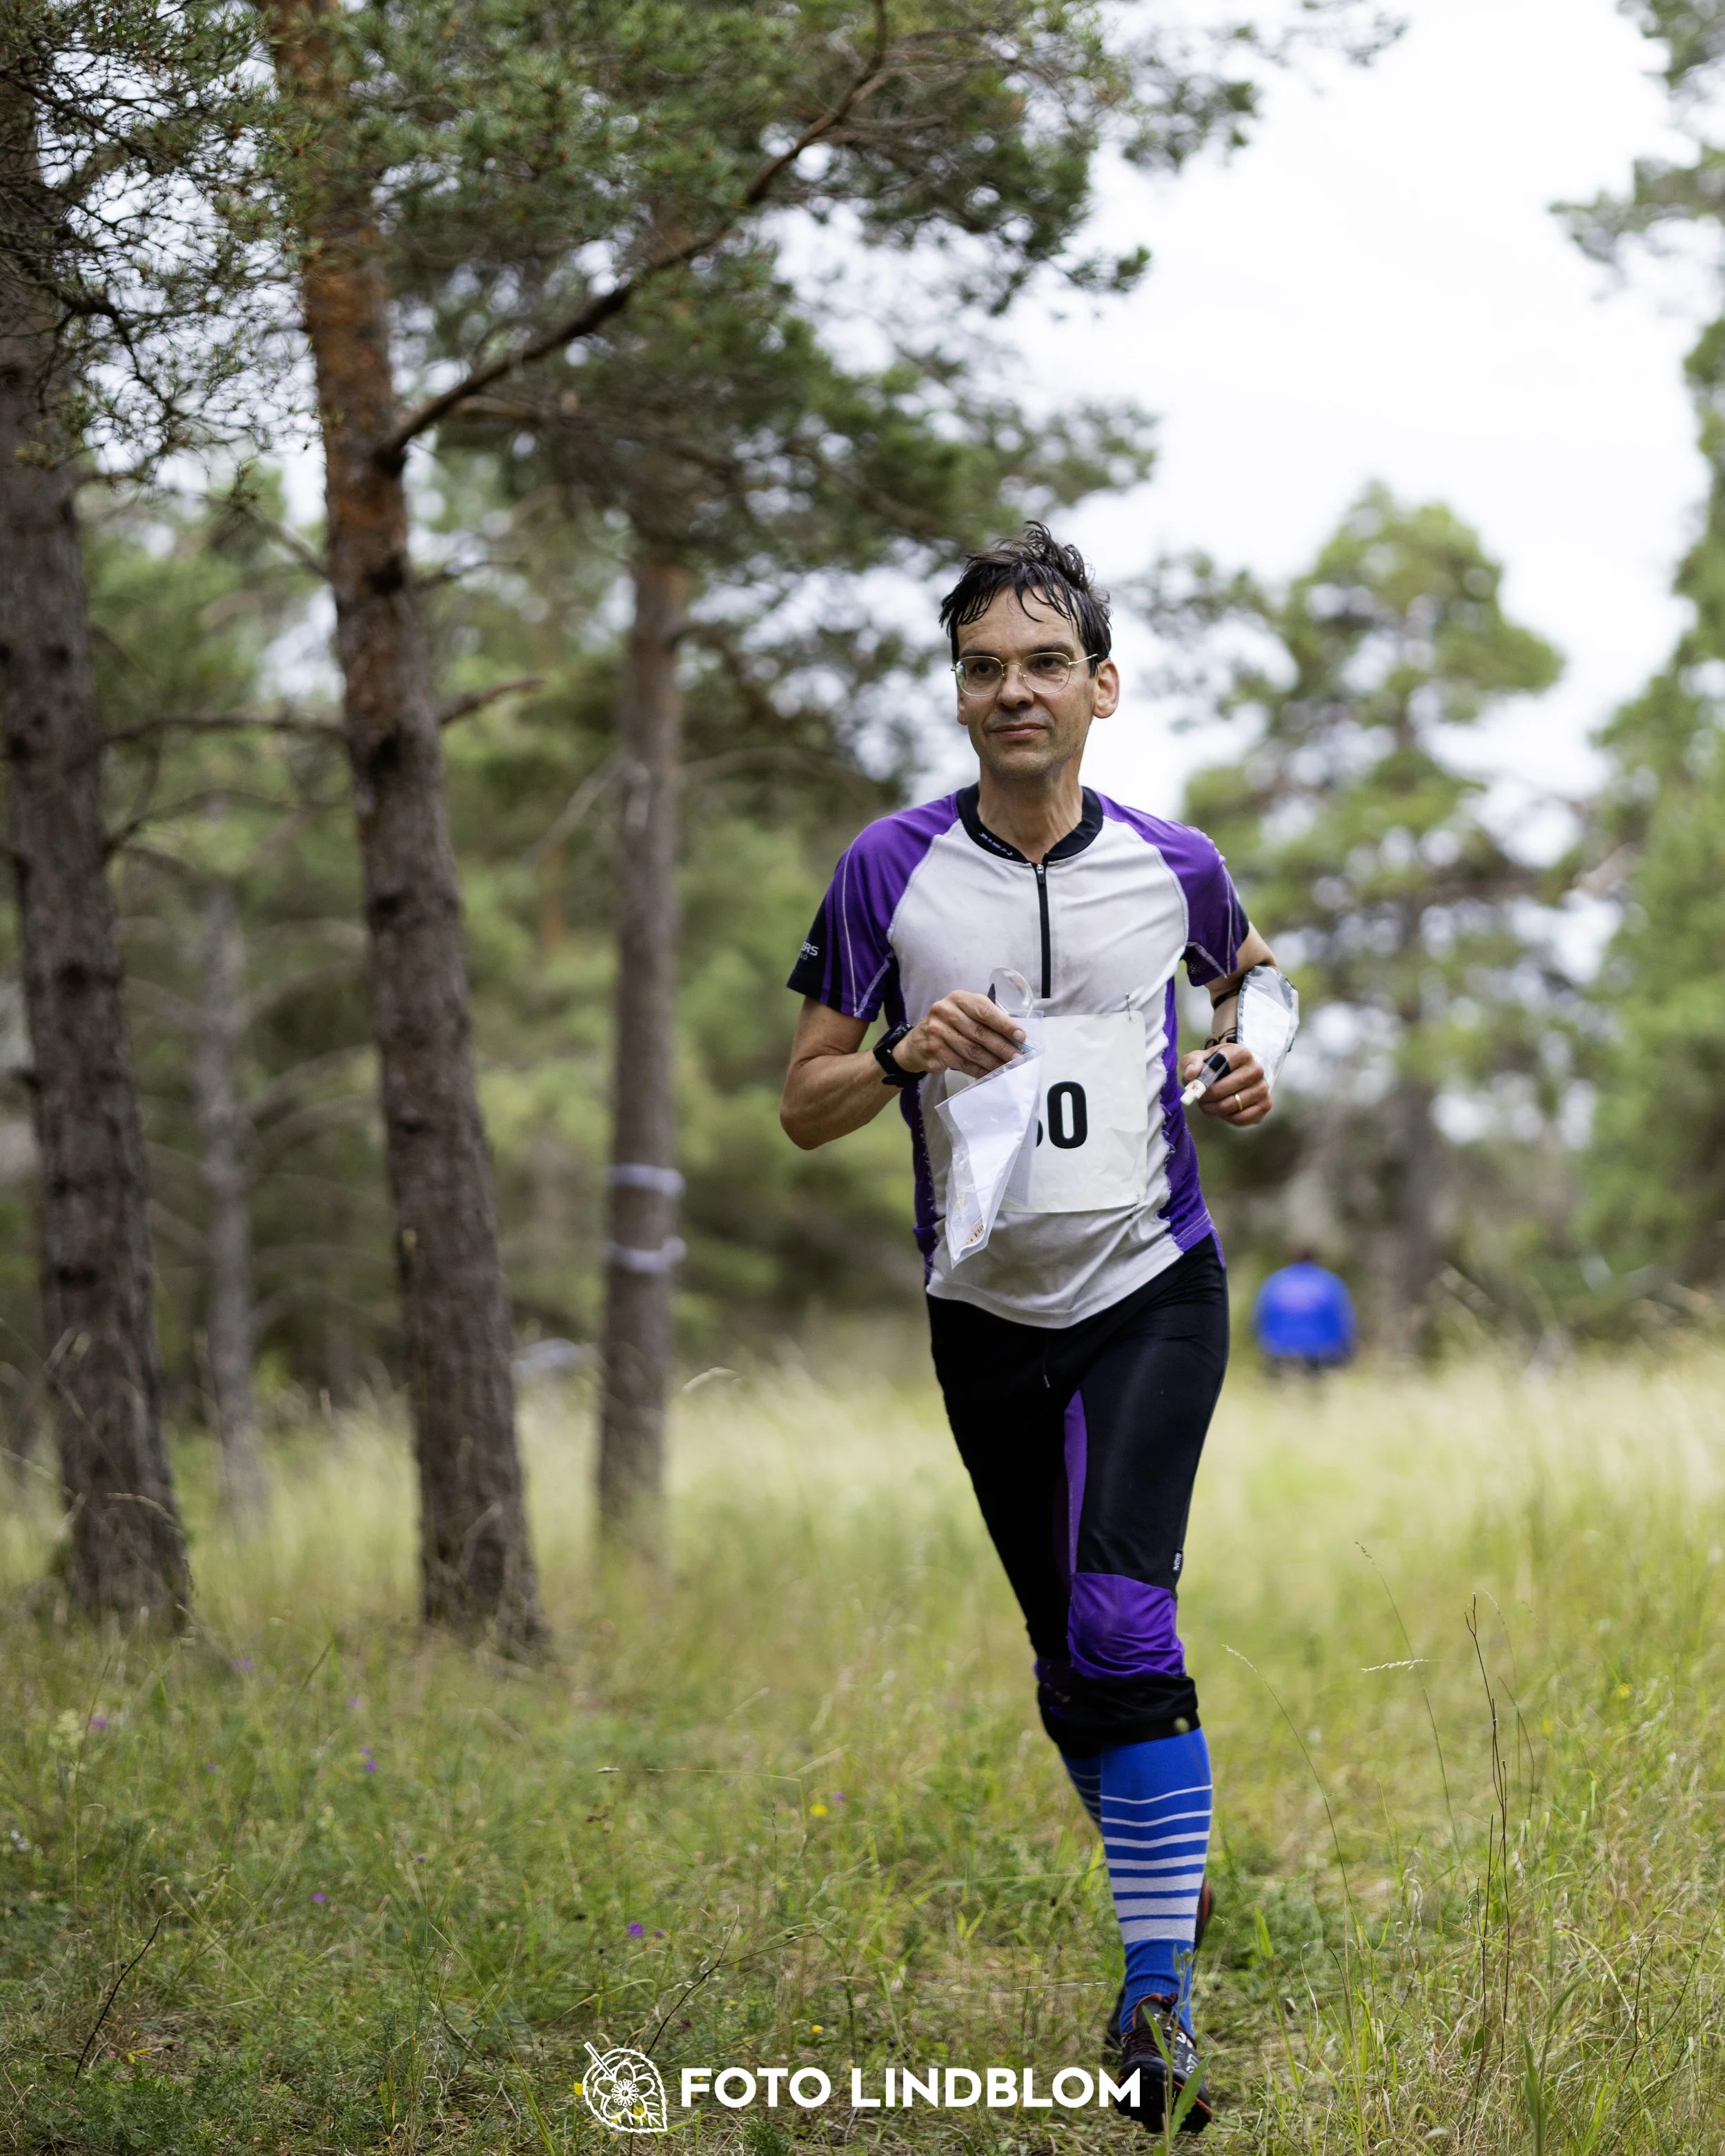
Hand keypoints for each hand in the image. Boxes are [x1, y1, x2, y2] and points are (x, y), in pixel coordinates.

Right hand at [896, 990, 1025, 1079]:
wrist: (916, 1042)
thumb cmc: (949, 1025)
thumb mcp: (964, 1013)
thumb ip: (985, 1019)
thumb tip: (1014, 1038)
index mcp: (958, 998)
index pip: (985, 1010)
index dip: (1004, 1024)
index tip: (1021, 1036)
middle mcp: (945, 1012)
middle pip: (979, 1032)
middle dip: (1002, 1047)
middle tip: (1018, 1057)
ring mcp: (937, 1032)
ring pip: (972, 1050)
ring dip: (993, 1061)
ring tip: (1007, 1068)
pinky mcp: (934, 1051)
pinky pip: (962, 1064)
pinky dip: (979, 1071)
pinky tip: (990, 1074)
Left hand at [1180, 1042, 1270, 1125]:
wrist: (1238, 1071)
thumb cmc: (1217, 1065)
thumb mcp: (1201, 1057)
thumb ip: (1192, 1062)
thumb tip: (1191, 1075)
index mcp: (1241, 1053)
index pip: (1217, 1068)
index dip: (1202, 1080)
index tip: (1196, 1085)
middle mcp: (1256, 1069)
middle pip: (1220, 1091)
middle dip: (1204, 1098)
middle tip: (1200, 1097)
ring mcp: (1262, 1088)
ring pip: (1229, 1107)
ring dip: (1213, 1109)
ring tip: (1210, 1103)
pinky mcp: (1265, 1105)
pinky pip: (1240, 1119)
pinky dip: (1227, 1118)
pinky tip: (1224, 1110)